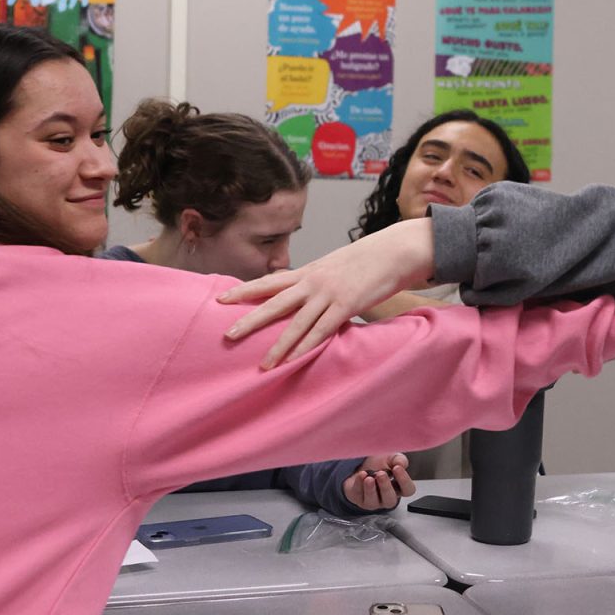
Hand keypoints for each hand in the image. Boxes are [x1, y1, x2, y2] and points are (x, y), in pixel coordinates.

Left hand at [219, 219, 436, 367]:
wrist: (394, 251)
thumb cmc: (366, 260)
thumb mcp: (335, 266)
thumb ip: (318, 281)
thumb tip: (305, 295)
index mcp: (308, 271)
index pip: (269, 281)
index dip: (244, 290)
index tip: (221, 298)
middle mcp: (313, 281)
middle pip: (274, 302)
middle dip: (249, 319)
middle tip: (228, 335)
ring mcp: (329, 293)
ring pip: (296, 322)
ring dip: (278, 345)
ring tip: (262, 364)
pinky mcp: (347, 305)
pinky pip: (322, 330)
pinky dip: (307, 346)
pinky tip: (294, 359)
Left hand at [342, 453, 416, 510]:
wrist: (362, 464)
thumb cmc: (380, 464)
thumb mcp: (392, 458)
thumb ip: (399, 460)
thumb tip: (401, 464)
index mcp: (399, 488)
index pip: (407, 490)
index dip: (404, 481)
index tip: (397, 468)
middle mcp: (387, 498)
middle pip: (390, 500)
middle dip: (385, 487)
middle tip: (381, 474)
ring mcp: (372, 502)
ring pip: (373, 502)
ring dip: (371, 490)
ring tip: (369, 478)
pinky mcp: (359, 499)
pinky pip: (359, 496)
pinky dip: (359, 484)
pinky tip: (361, 475)